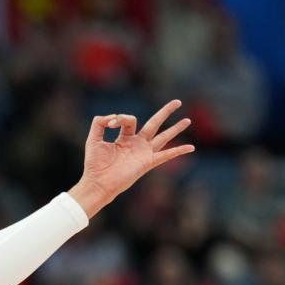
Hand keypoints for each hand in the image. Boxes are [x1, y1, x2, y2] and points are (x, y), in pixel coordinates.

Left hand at [69, 100, 194, 217]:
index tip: (110, 124)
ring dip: (176, 128)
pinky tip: (191, 147)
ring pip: (163, 136)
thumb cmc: (94, 164)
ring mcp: (144, 153)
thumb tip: (113, 116)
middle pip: (154, 123)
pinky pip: (166, 155)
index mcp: (124, 138)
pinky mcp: (147, 163)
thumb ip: (99, 123)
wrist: (98, 183)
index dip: (120, 118)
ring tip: (187, 120)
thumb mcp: (93, 139)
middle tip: (177, 101)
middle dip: (165, 112)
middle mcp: (137, 144)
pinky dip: (178, 151)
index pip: (129, 120)